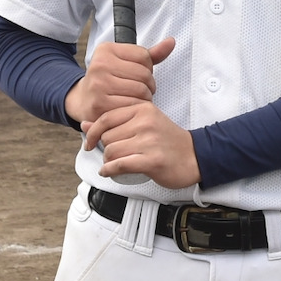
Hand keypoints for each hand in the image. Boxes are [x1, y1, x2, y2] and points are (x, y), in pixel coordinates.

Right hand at [66, 37, 175, 124]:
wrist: (83, 101)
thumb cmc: (110, 80)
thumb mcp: (126, 62)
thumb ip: (150, 54)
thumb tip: (171, 42)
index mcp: (106, 50)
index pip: (144, 56)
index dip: (147, 68)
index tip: (136, 75)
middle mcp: (99, 64)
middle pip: (144, 74)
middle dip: (148, 85)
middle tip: (139, 90)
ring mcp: (98, 84)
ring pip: (140, 90)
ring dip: (144, 98)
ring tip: (134, 98)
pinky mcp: (99, 104)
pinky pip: (132, 105)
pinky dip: (135, 108)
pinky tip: (128, 107)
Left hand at [82, 101, 199, 187]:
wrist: (195, 156)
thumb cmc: (168, 141)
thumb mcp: (144, 123)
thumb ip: (114, 122)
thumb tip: (85, 124)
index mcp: (144, 109)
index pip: (106, 118)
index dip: (93, 132)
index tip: (90, 142)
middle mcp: (146, 122)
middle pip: (107, 137)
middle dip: (106, 149)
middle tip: (115, 154)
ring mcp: (149, 141)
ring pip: (111, 152)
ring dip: (109, 161)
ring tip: (117, 163)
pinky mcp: (152, 160)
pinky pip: (119, 165)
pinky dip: (109, 171)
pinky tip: (109, 172)